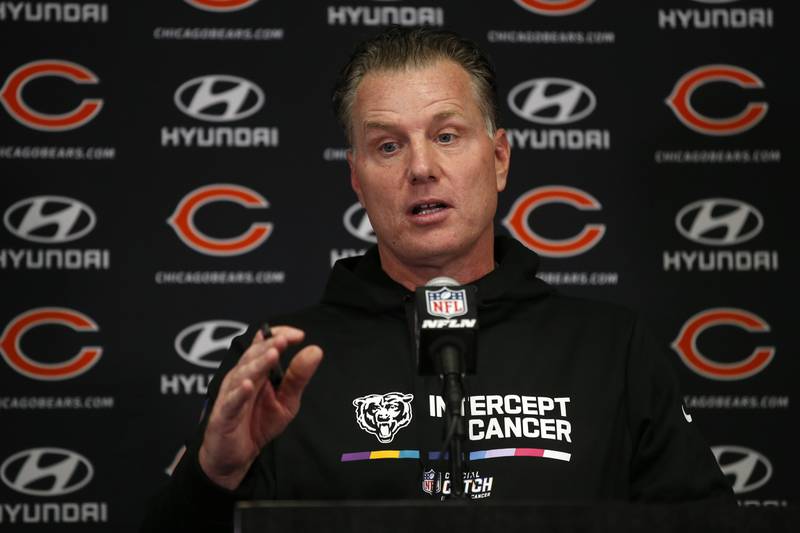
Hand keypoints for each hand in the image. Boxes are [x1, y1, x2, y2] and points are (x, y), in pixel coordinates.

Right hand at [198, 326, 322, 489]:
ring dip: (258, 364)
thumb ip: (298, 377)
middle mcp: (241, 377)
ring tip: (273, 354)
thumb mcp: (286, 401)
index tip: (298, 335)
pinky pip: (232, 402)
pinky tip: (249, 385)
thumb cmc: (257, 423)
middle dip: (269, 346)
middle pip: (253, 356)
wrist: (235, 457)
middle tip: (284, 340)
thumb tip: (315, 350)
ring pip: (243, 375)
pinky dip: (239, 393)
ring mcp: (230, 395)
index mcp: (256, 370)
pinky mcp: (224, 415)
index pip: (264, 344)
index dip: (278, 336)